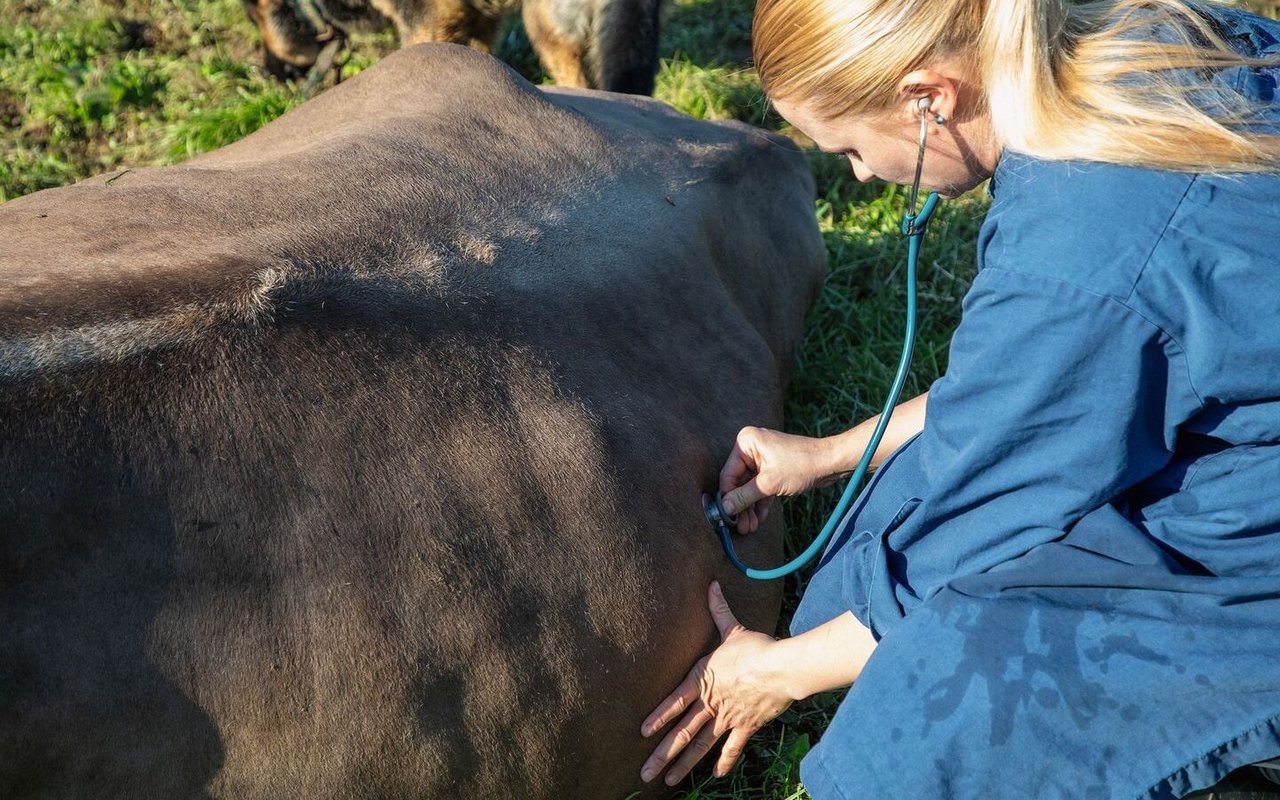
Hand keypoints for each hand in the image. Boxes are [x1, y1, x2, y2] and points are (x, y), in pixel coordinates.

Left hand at [639, 582, 793, 785]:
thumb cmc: (755, 647)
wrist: (782, 668)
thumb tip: (711, 584)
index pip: (674, 702)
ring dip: (684, 765)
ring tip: (667, 781)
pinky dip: (723, 761)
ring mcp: (728, 718)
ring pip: (702, 746)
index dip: (657, 717)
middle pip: (683, 733)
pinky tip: (713, 776)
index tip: (642, 733)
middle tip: (644, 773)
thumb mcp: (731, 628)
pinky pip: (732, 748)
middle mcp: (711, 703)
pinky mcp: (746, 726)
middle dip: (662, 755)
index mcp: (702, 680)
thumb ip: (718, 609)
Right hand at [719, 427, 837, 532]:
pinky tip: (758, 520)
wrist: (830, 462)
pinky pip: (761, 488)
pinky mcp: (772, 470)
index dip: (727, 498)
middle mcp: (752, 448)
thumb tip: (724, 509)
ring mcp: (762, 460)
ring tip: (749, 528)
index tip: (726, 518)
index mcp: (746, 443)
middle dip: (741, 506)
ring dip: (750, 508)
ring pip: (749, 488)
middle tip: (741, 527)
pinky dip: (760, 503)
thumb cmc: (801, 464)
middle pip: (738, 483)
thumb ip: (744, 496)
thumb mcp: (769, 483)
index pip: (728, 474)